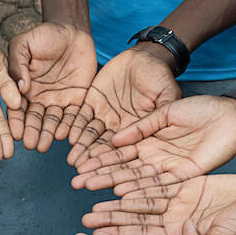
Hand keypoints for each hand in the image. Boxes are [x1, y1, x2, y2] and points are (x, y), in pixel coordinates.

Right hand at [7, 23, 96, 151]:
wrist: (72, 30)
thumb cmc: (44, 35)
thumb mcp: (23, 44)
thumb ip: (17, 65)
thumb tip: (20, 88)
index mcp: (24, 88)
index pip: (18, 109)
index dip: (17, 121)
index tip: (16, 133)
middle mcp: (40, 98)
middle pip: (35, 120)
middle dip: (33, 132)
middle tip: (32, 144)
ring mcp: (59, 100)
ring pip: (53, 121)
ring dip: (49, 134)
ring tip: (45, 144)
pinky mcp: (77, 99)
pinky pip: (74, 115)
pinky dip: (70, 125)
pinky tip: (66, 135)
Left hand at [66, 44, 181, 166]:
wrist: (144, 56)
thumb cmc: (159, 76)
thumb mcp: (167, 96)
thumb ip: (163, 115)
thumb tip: (165, 136)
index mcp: (137, 131)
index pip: (125, 152)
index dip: (116, 165)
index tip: (107, 178)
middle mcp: (118, 128)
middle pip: (104, 149)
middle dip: (93, 163)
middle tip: (82, 176)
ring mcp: (104, 116)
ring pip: (90, 135)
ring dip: (81, 148)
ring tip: (73, 161)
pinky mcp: (92, 102)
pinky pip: (80, 116)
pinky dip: (75, 126)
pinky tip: (68, 137)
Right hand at [74, 96, 235, 191]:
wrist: (232, 114)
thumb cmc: (202, 108)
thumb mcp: (165, 112)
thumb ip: (140, 127)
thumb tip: (114, 140)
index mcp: (148, 142)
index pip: (119, 154)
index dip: (99, 160)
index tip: (79, 166)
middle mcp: (154, 159)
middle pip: (122, 171)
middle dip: (100, 178)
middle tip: (77, 185)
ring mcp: (168, 170)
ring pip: (137, 181)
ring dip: (114, 188)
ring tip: (93, 192)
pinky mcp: (184, 177)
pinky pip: (159, 186)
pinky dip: (141, 190)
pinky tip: (121, 194)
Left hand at [81, 174, 235, 234]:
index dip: (118, 233)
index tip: (95, 233)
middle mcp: (175, 221)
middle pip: (136, 217)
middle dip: (111, 216)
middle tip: (84, 217)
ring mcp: (180, 202)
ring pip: (142, 198)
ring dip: (119, 197)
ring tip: (94, 194)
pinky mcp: (187, 184)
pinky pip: (158, 180)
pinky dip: (140, 179)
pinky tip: (118, 177)